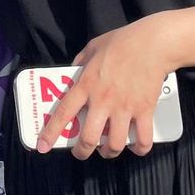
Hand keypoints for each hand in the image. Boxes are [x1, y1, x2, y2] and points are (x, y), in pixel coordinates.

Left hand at [38, 17, 174, 159]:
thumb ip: (79, 63)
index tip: (42, 147)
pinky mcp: (145, 110)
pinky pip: (143, 139)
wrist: (152, 44)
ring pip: (114, 144)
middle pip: (89, 138)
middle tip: (81, 152)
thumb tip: (72, 73)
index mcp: (86, 85)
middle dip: (82, 152)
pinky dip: (139, 148)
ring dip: (109, 152)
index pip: (63, 113)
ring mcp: (125, 107)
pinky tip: (136, 147)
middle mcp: (103, 100)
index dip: (51, 133)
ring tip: (107, 150)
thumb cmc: (121, 42)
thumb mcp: (92, 48)